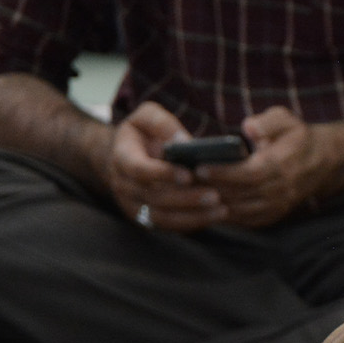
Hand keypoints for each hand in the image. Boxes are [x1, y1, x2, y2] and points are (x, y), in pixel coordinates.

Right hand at [98, 102, 227, 232]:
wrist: (125, 157)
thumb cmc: (141, 133)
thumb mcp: (146, 116)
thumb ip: (163, 124)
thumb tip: (185, 142)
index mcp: (122, 157)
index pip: (139, 170)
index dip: (163, 174)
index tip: (189, 175)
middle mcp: (123, 185)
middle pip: (155, 197)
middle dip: (186, 198)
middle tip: (215, 195)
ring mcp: (133, 205)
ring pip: (162, 217)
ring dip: (193, 215)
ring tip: (220, 210)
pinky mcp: (145, 218)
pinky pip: (168, 226)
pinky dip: (191, 223)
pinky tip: (213, 216)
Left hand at [194, 106, 338, 228]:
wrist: (321, 163)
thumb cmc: (296, 137)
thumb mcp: (286, 119)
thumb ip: (268, 122)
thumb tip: (248, 128)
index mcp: (282, 165)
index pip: (249, 173)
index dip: (224, 173)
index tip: (200, 167)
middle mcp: (281, 190)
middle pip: (240, 194)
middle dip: (211, 189)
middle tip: (184, 181)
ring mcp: (278, 206)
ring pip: (240, 211)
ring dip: (214, 204)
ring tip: (189, 193)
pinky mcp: (273, 215)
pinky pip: (245, 220)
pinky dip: (225, 215)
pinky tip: (206, 205)